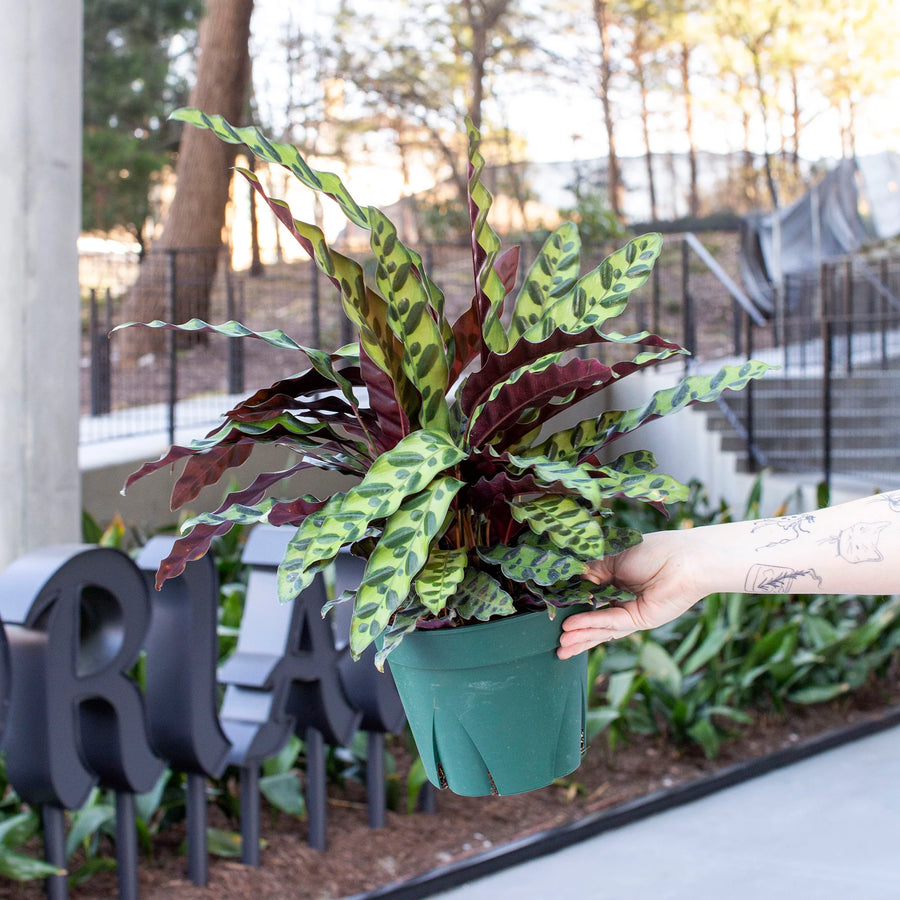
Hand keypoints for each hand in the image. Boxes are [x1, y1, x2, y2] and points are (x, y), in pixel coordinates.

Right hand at [557, 530, 705, 658]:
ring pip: (601, 627)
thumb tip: (570, 583)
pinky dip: (592, 624)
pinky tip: (573, 627)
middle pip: (594, 619)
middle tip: (554, 644)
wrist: (684, 558)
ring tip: (560, 646)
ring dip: (581, 636)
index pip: (588, 598)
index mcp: (615, 580)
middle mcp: (622, 599)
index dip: (571, 606)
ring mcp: (631, 611)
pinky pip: (612, 623)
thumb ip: (590, 571)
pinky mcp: (640, 620)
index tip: (552, 612)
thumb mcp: (611, 557)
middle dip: (575, 633)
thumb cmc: (652, 550)